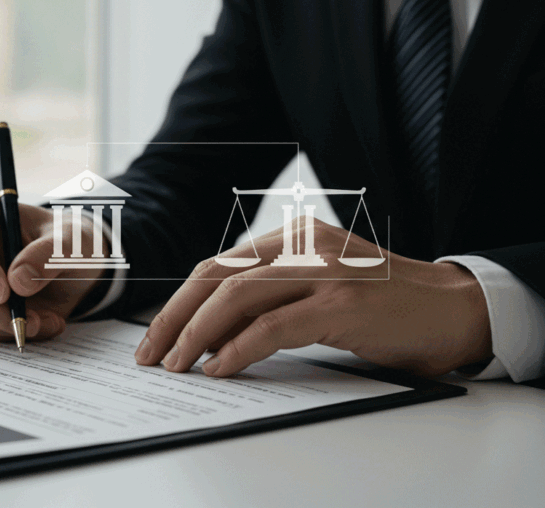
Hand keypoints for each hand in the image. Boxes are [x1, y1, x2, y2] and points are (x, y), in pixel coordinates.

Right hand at [0, 195, 104, 340]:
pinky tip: (38, 325)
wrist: (70, 270)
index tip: (5, 293)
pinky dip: (5, 335)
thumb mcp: (72, 241)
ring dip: (2, 326)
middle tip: (29, 320)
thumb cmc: (66, 243)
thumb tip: (17, 282)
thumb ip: (49, 254)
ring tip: (46, 321)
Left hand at [134, 217, 492, 376]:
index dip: (179, 301)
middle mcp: (304, 244)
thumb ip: (271, 295)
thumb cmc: (380, 302)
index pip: (218, 265)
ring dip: (197, 334)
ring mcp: (325, 269)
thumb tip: (207, 330)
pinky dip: (238, 349)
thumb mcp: (317, 283)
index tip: (156, 335)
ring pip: (237, 297)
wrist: (452, 308)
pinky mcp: (343, 303)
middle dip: (174, 317)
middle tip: (151, 354)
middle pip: (216, 276)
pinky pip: (273, 326)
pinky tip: (219, 367)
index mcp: (293, 235)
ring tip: (177, 365)